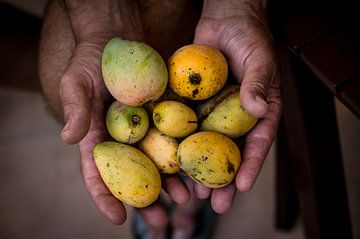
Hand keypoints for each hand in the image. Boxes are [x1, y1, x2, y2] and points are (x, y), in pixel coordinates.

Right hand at [39, 0, 189, 227]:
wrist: (118, 36)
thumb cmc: (92, 58)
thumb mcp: (77, 80)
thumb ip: (75, 108)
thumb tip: (69, 139)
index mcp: (97, 136)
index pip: (97, 172)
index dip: (105, 197)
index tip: (119, 218)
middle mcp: (123, 138)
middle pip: (133, 177)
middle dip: (147, 201)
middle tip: (161, 222)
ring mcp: (144, 129)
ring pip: (157, 164)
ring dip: (171, 184)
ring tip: (185, 201)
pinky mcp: (163, 116)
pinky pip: (174, 140)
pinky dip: (184, 157)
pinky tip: (197, 171)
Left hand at [192, 0, 281, 212]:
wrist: (226, 19)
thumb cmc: (248, 37)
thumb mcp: (259, 58)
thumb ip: (259, 83)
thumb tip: (259, 109)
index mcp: (259, 111)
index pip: (258, 142)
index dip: (251, 165)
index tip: (241, 186)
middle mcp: (235, 118)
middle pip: (230, 153)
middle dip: (223, 180)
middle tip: (216, 204)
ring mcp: (213, 113)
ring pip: (207, 146)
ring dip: (200, 170)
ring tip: (193, 194)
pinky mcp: (193, 104)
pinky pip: (187, 127)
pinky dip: (181, 145)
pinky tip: (172, 163)